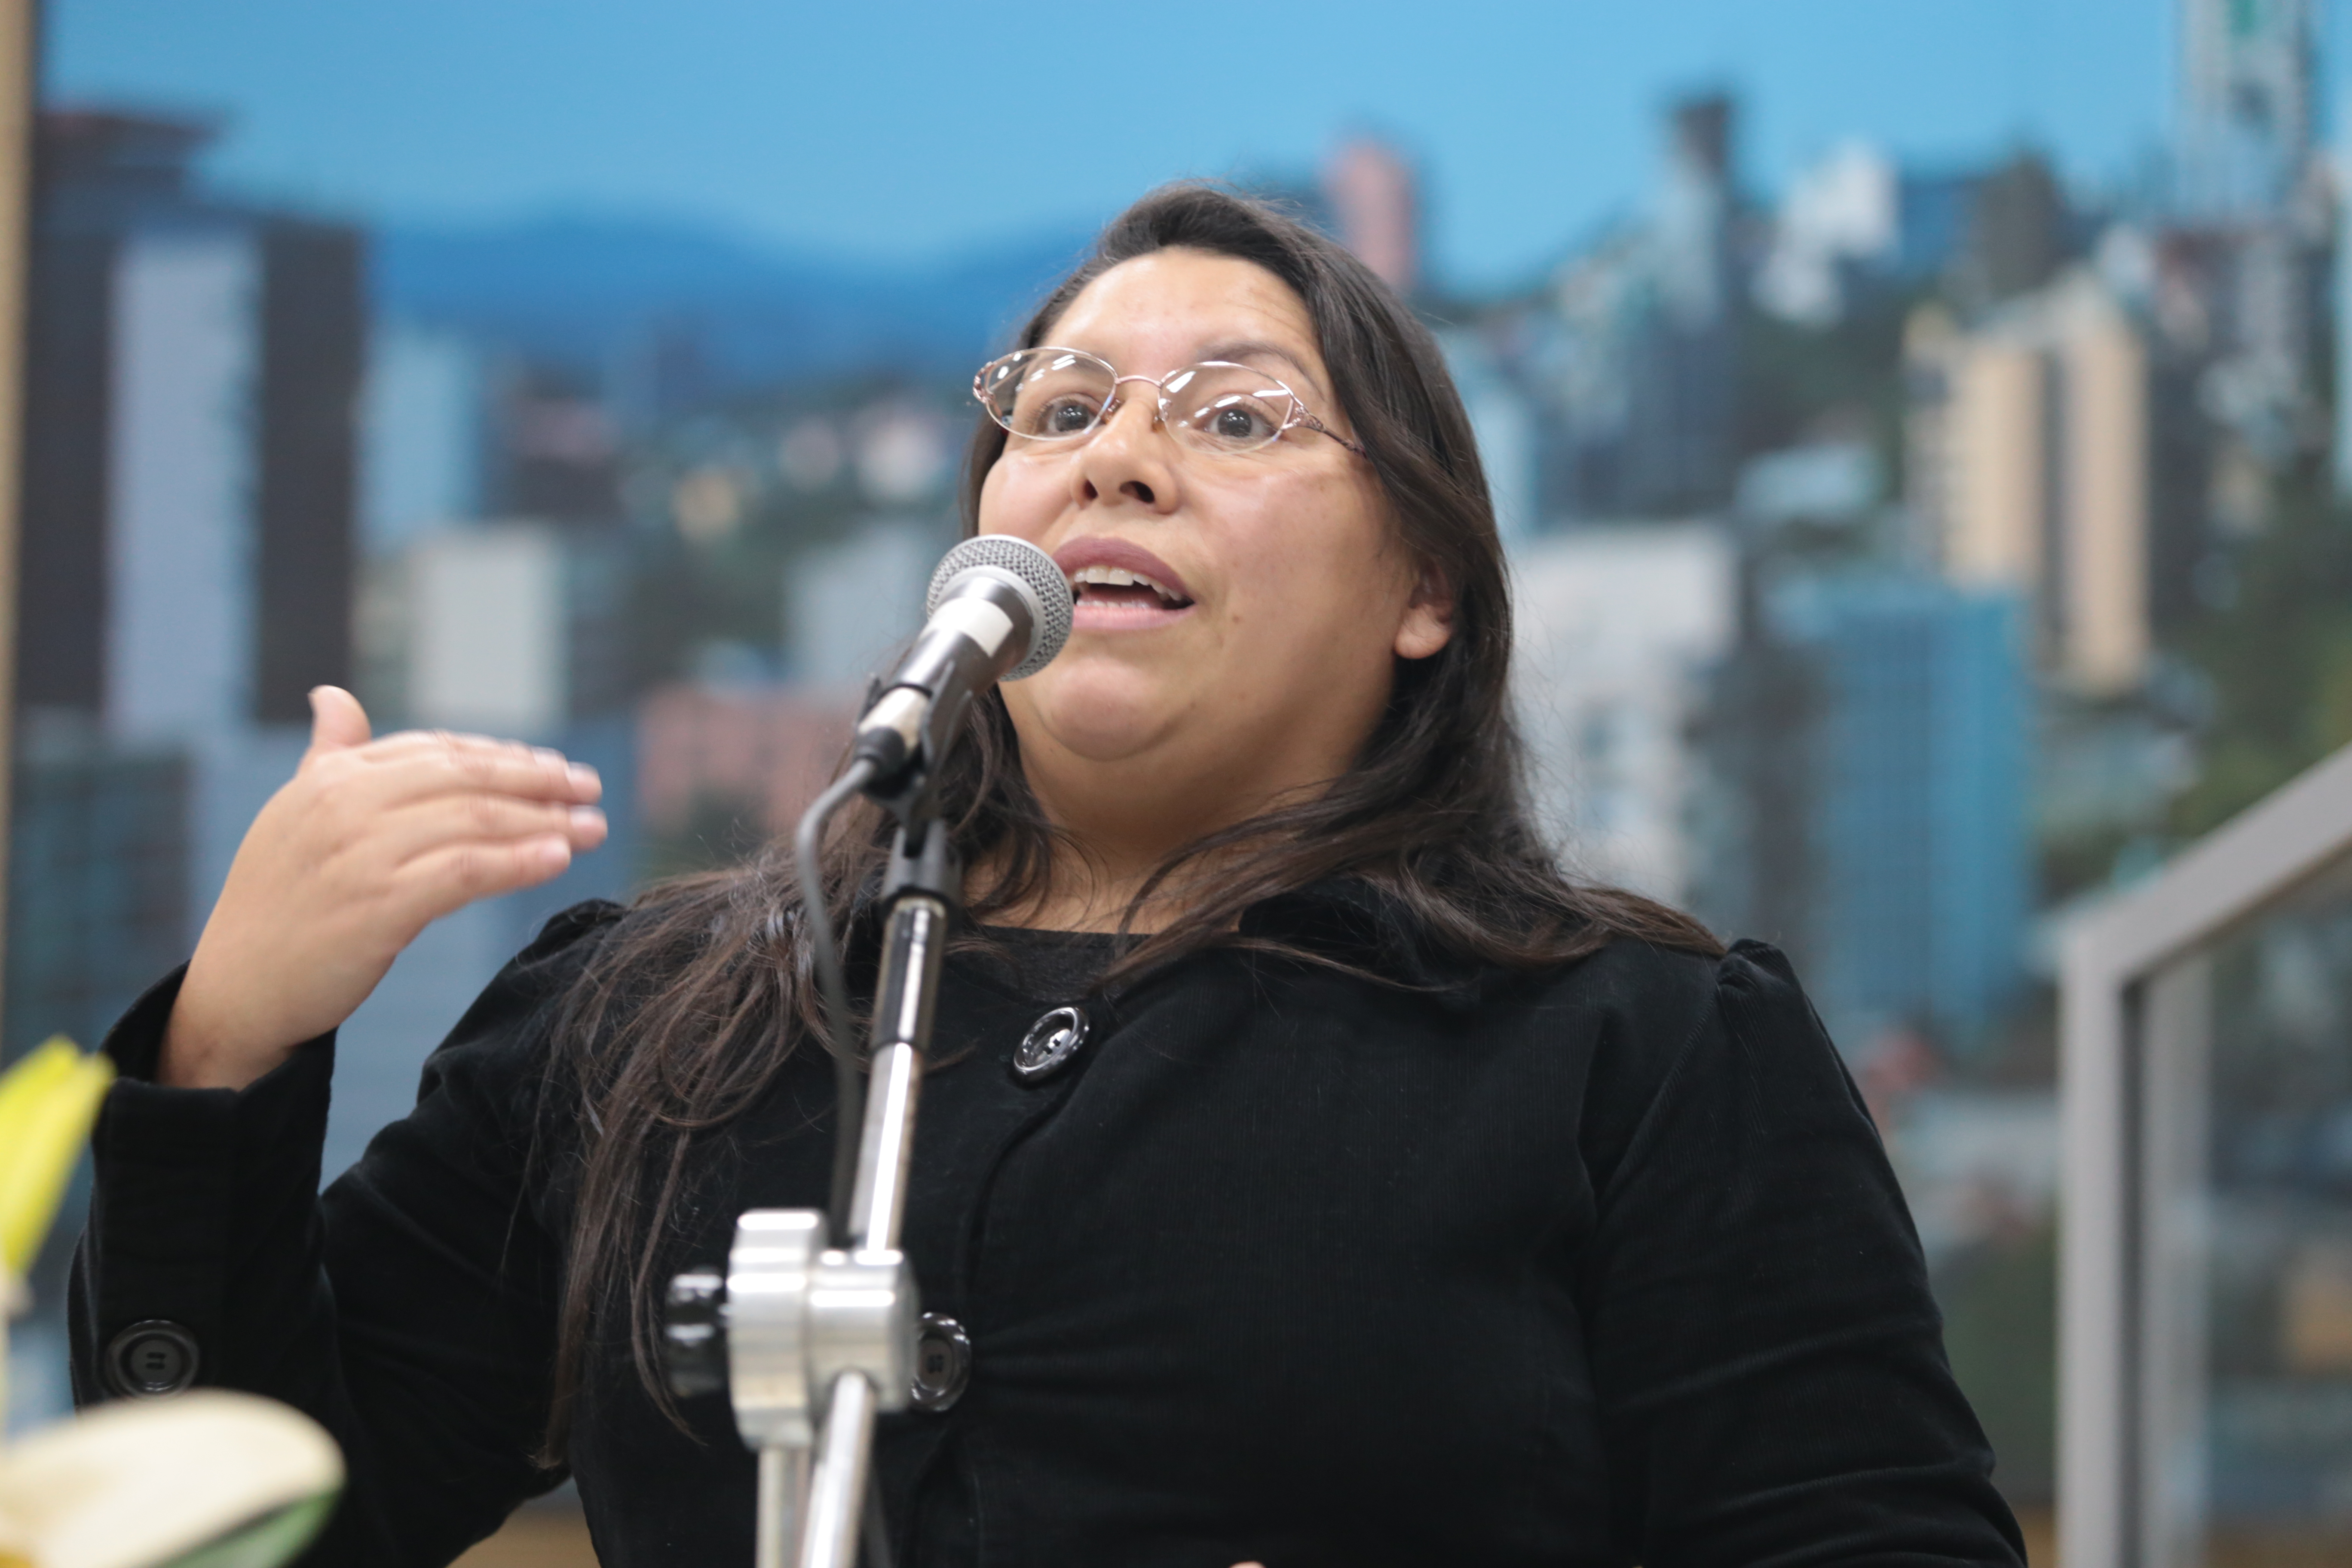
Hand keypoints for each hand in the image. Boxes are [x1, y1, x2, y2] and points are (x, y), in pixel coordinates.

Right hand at [158, 687, 607, 1089]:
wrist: (238, 988)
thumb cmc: (276, 903)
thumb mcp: (295, 815)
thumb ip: (329, 756)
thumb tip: (333, 697)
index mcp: (330, 777)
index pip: (437, 751)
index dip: (502, 756)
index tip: (552, 767)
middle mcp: (344, 804)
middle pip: (466, 779)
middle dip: (537, 781)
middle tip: (588, 788)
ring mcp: (360, 853)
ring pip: (475, 821)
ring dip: (545, 822)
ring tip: (592, 827)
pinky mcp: (378, 905)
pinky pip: (466, 872)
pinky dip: (518, 862)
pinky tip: (558, 859)